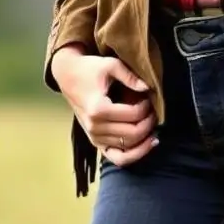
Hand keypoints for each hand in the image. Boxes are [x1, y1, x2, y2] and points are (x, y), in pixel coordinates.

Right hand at [51, 45, 158, 166]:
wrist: (68, 76)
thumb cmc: (90, 69)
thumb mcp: (110, 65)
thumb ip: (130, 77)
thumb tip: (148, 89)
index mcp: (98, 109)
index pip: (133, 115)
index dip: (146, 108)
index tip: (149, 98)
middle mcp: (95, 127)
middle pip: (132, 134)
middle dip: (149, 123)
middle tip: (154, 112)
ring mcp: (94, 137)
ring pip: (127, 147)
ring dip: (145, 138)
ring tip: (153, 126)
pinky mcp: (95, 142)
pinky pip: (117, 158)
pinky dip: (134, 155)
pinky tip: (148, 144)